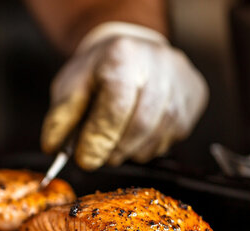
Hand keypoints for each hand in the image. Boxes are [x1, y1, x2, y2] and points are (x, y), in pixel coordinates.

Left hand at [40, 22, 207, 169]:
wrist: (129, 51)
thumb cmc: (96, 72)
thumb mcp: (69, 87)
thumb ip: (60, 118)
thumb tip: (54, 147)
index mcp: (123, 55)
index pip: (116, 106)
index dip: (99, 139)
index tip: (84, 160)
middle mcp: (160, 63)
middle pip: (142, 124)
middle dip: (115, 150)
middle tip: (97, 157)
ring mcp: (182, 79)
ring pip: (160, 134)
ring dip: (132, 151)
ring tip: (114, 145)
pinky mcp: (195, 95)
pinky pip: (176, 135)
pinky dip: (150, 145)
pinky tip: (135, 137)